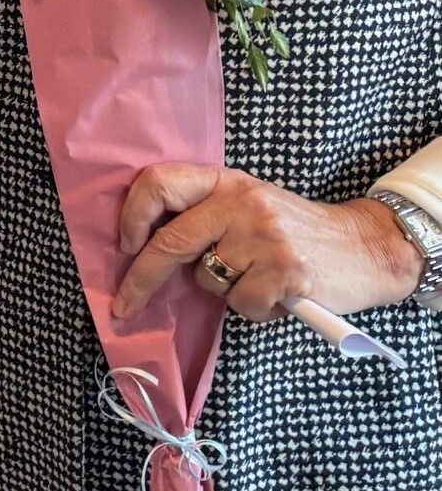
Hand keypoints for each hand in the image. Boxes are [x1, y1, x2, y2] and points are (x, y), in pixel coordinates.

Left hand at [113, 163, 423, 323]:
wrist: (366, 246)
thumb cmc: (296, 230)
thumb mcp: (249, 205)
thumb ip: (205, 215)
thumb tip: (143, 249)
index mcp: (225, 182)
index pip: (159, 183)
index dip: (132, 216)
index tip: (125, 245)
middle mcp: (241, 203)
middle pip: (170, 243)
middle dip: (140, 279)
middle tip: (124, 306)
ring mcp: (264, 236)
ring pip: (208, 281)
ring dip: (225, 292)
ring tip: (257, 279)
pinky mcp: (285, 271)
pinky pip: (242, 304)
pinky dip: (255, 309)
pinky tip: (279, 294)